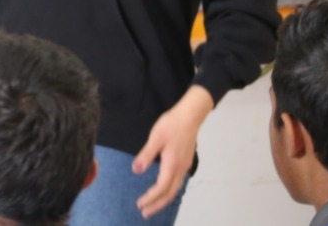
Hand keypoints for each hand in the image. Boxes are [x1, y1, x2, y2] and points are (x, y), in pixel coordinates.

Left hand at [132, 85, 213, 218]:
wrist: (191, 115)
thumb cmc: (172, 124)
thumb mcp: (156, 137)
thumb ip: (146, 155)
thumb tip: (136, 171)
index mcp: (172, 164)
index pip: (161, 188)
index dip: (150, 198)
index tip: (140, 204)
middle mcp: (180, 168)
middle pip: (170, 193)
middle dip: (157, 205)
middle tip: (145, 213)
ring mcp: (185, 166)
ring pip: (175, 189)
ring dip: (163, 199)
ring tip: (152, 205)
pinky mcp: (186, 161)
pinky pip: (178, 182)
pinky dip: (169, 191)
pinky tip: (164, 189)